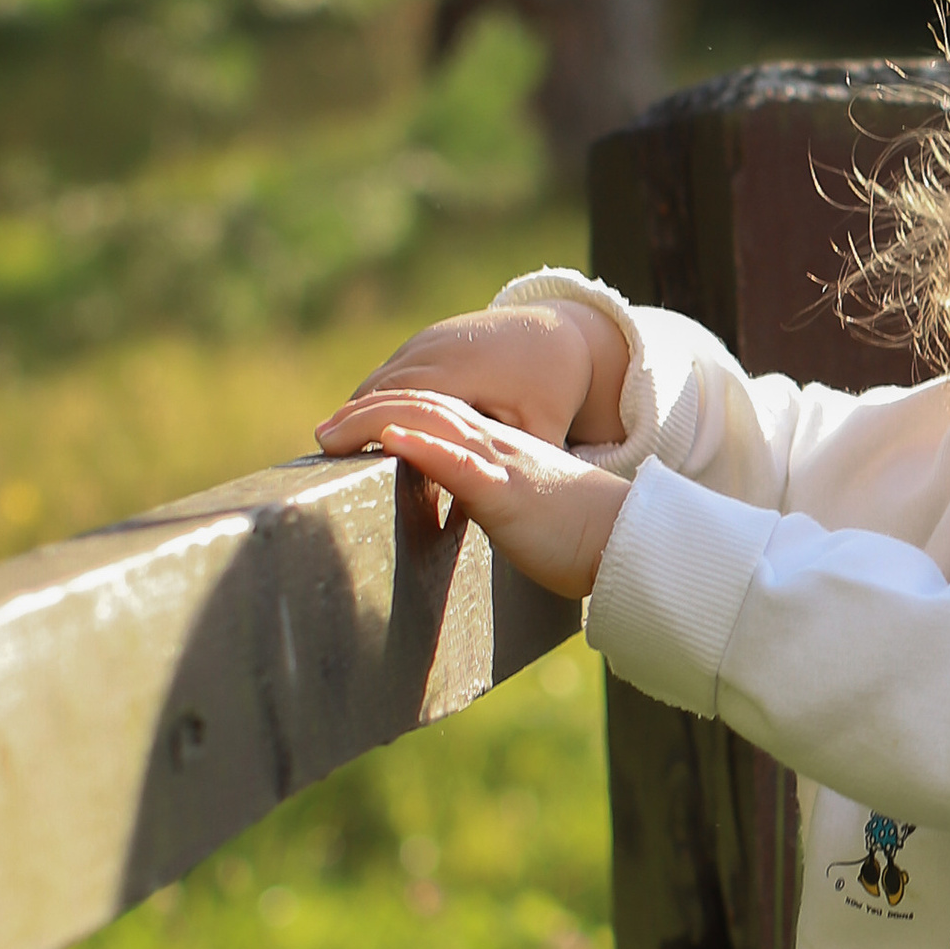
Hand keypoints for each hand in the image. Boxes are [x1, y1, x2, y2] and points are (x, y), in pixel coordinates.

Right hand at [314, 295, 629, 458]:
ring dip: (357, 405)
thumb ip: (521, 458)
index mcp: (461, 372)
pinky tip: (361, 422)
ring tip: (332, 441)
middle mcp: (438, 349)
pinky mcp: (428, 338)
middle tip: (322, 452)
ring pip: (381, 376)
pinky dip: (374, 394)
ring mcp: (430, 339)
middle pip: (379, 386)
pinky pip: (392, 368)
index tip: (340, 450)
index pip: (399, 398)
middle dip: (350, 417)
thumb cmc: (552, 388)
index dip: (366, 423)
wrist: (557, 333)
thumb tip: (519, 505)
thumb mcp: (543, 427)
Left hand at [324, 386, 629, 602]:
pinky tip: (390, 440)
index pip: (436, 416)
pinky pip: (458, 462)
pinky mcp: (505, 492)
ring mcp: (499, 464)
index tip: (349, 431)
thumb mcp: (523, 513)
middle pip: (423, 409)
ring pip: (432, 424)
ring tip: (333, 433)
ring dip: (376, 422)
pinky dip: (421, 446)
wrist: (627, 539)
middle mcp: (494, 446)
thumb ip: (490, 504)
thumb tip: (456, 520)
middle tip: (322, 433)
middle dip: (366, 414)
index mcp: (497, 451)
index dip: (390, 415)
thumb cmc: (581, 536)